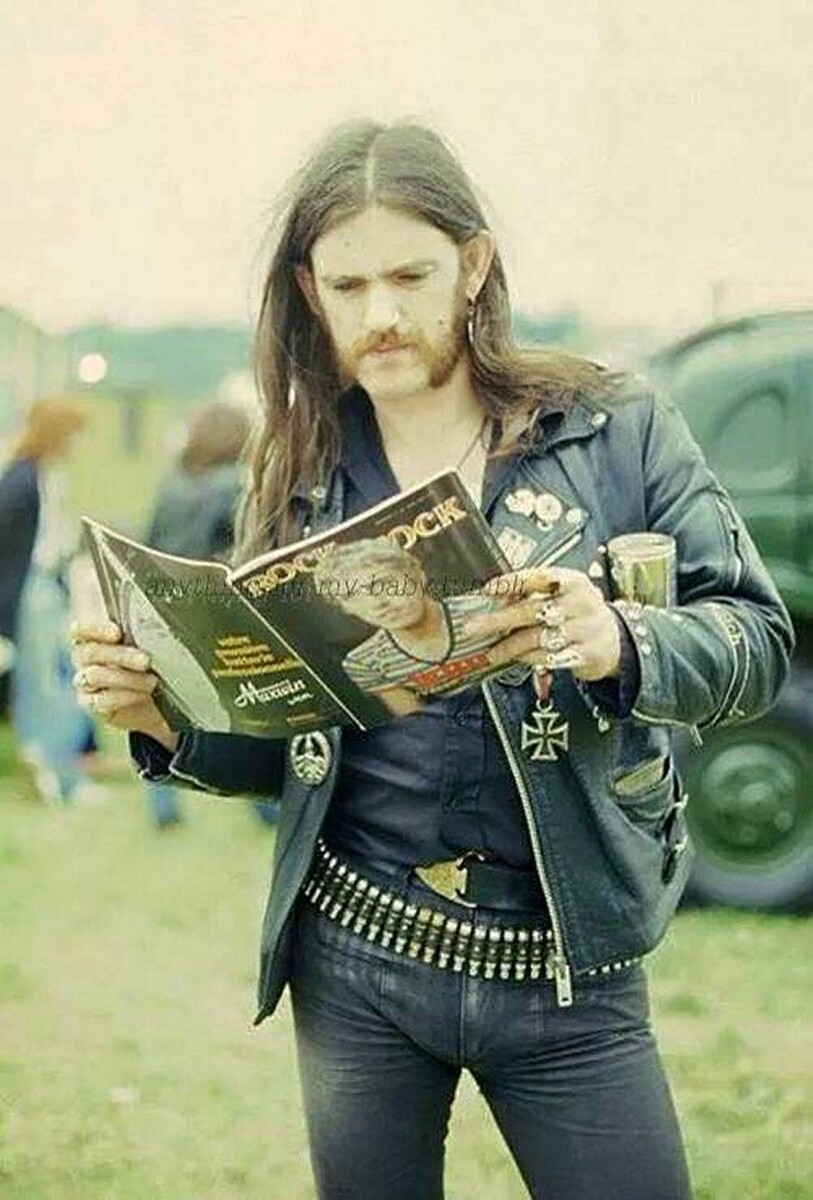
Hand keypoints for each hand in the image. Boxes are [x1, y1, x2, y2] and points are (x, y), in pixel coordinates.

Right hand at [69, 621, 178, 750]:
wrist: (151, 701)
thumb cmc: (148, 665)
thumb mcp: (146, 647)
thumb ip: (141, 635)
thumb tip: (154, 627)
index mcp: (92, 637)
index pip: (80, 629)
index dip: (96, 629)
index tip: (117, 632)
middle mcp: (83, 658)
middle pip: (91, 652)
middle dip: (121, 656)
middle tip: (146, 661)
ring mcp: (84, 681)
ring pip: (94, 676)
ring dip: (126, 678)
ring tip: (152, 681)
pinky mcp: (89, 704)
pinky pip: (100, 701)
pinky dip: (123, 697)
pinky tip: (142, 694)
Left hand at [465, 566, 621, 682]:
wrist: (614, 641)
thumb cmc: (578, 613)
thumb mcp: (565, 595)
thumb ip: (535, 593)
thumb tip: (495, 596)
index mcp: (574, 581)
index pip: (540, 576)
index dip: (512, 582)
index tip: (487, 589)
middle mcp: (581, 603)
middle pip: (533, 610)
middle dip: (498, 620)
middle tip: (473, 627)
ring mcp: (586, 629)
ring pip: (538, 638)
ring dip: (510, 646)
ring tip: (492, 652)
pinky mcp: (586, 654)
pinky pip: (550, 657)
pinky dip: (529, 659)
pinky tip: (517, 658)